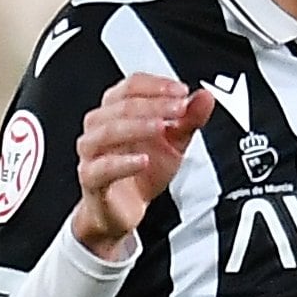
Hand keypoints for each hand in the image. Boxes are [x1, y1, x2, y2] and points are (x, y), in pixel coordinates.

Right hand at [72, 77, 210, 260]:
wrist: (122, 211)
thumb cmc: (141, 174)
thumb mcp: (173, 144)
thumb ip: (189, 120)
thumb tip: (205, 97)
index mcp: (117, 110)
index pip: (132, 85)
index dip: (157, 85)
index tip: (181, 91)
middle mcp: (100, 126)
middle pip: (122, 105)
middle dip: (154, 104)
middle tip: (179, 108)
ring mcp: (92, 151)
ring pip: (108, 131)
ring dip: (138, 126)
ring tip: (162, 127)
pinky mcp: (91, 178)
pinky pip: (101, 167)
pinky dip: (123, 163)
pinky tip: (143, 161)